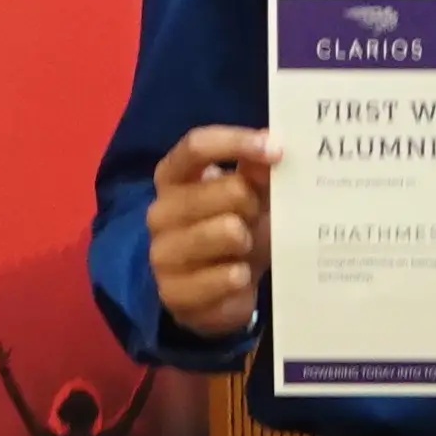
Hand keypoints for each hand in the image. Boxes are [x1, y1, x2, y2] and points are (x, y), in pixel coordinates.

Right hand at [144, 129, 278, 337]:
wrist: (219, 292)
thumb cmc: (234, 231)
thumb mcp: (250, 196)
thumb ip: (256, 169)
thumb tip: (271, 143)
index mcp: (171, 178)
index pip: (196, 146)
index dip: (237, 142)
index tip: (276, 150)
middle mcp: (159, 212)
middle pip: (226, 189)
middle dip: (253, 202)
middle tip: (256, 216)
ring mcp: (162, 254)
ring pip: (228, 231)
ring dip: (248, 240)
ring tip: (245, 248)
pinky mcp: (173, 293)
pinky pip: (226, 277)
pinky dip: (242, 276)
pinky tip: (239, 276)